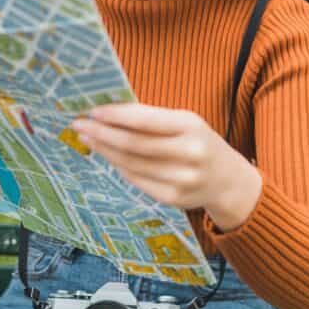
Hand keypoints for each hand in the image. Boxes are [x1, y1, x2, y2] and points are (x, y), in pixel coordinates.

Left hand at [71, 103, 262, 231]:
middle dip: (102, 133)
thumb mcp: (185, 122)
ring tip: (88, 137)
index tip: (92, 110)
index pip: (144, 119)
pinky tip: (107, 155)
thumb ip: (151, 118)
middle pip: (133, 144)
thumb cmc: (198, 141)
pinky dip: (118, 166)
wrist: (228, 180)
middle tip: (79, 124)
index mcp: (191, 125)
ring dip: (104, 150)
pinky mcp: (172, 198)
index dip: (115, 115)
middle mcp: (188, 153)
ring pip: (130, 164)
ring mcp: (181, 179)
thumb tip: (107, 112)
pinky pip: (136, 180)